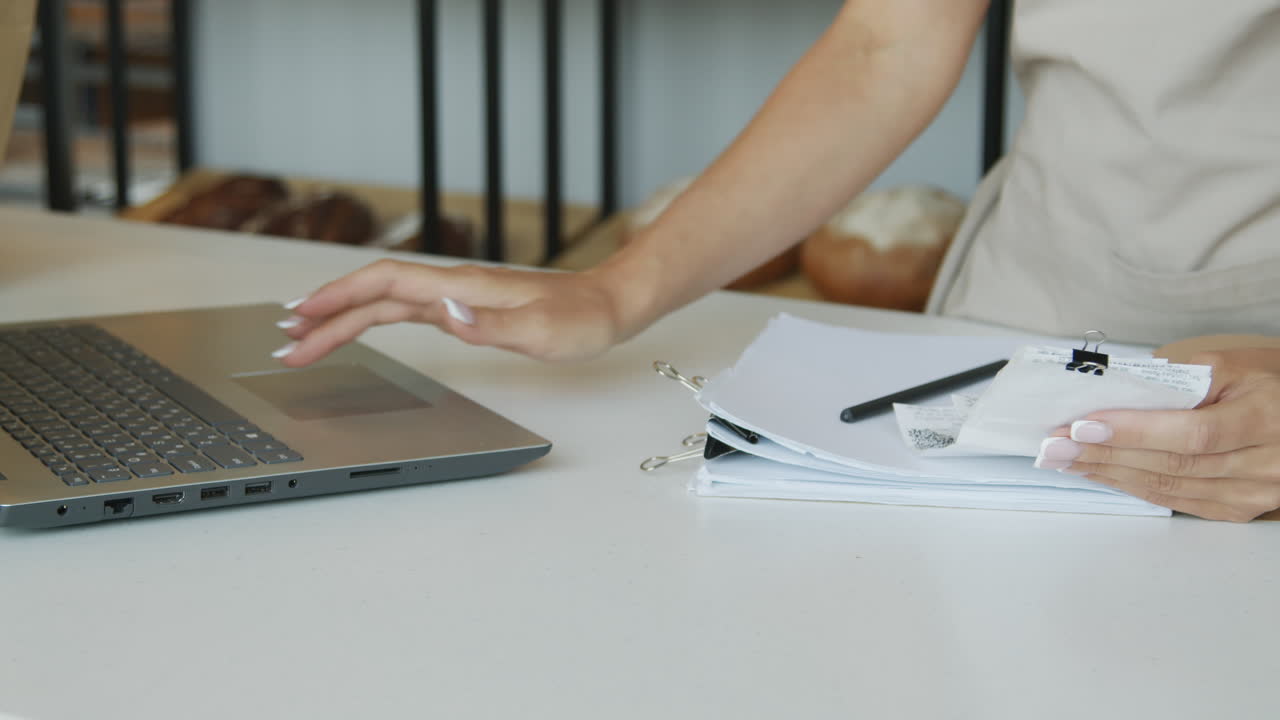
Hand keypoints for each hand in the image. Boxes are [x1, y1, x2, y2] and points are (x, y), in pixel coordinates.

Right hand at [273, 259, 635, 365]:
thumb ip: (491, 325)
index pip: (386, 282)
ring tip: (302, 337)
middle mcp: (451, 287)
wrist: (606, 305)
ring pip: (383, 303)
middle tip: (285, 342)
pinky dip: (371, 319)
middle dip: (325, 315)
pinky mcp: (461, 310)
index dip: (339, 296)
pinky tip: (353, 328)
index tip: (302, 315)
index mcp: (462, 287)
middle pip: (373, 294)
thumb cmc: (580, 318)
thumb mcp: (542, 330)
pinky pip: (402, 311)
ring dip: (340, 318)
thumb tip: (445, 314)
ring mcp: (454, 298)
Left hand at [1033, 347, 1279, 521]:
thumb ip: (1180, 382)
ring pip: (1168, 487)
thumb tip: (1115, 396)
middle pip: (1172, 465)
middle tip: (1055, 445)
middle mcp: (1264, 464)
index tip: (1083, 425)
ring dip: (1109, 473)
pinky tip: (1100, 473)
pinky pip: (1176, 500)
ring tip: (1065, 459)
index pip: (1192, 433)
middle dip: (1104, 454)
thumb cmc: (1268, 386)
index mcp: (1264, 419)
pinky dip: (1132, 486)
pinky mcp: (1237, 509)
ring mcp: (1252, 493)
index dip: (1134, 432)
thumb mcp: (1233, 367)